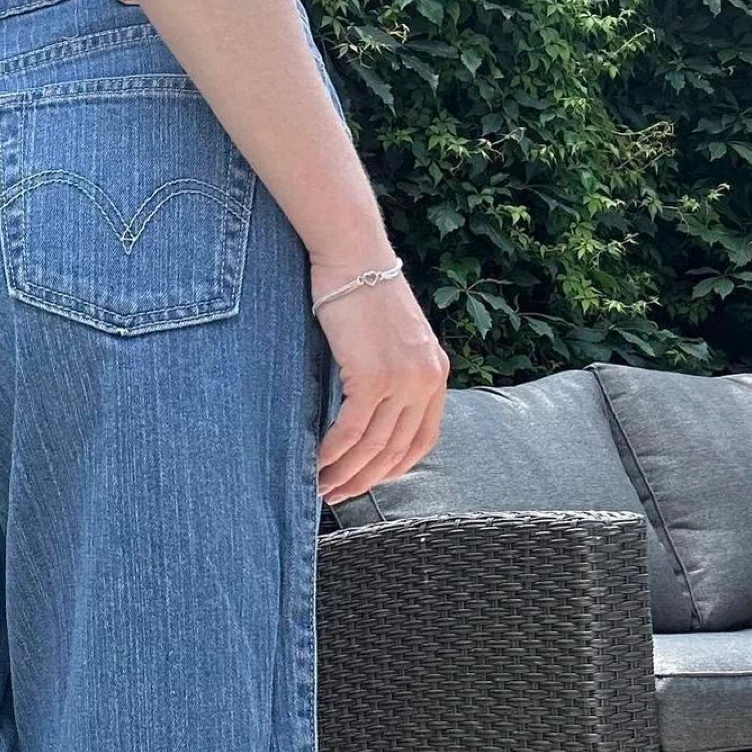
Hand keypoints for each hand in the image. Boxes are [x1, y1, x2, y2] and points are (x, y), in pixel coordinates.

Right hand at [310, 260, 449, 506]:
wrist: (354, 256)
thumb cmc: (363, 293)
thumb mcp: (392, 340)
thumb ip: (392, 376)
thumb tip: (367, 415)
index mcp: (436, 374)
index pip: (421, 441)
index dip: (391, 470)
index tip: (365, 483)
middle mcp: (426, 381)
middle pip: (394, 450)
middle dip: (362, 480)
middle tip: (335, 495)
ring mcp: (402, 380)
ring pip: (372, 445)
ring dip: (344, 472)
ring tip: (320, 486)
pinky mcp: (373, 377)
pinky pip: (352, 430)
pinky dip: (332, 452)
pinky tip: (316, 462)